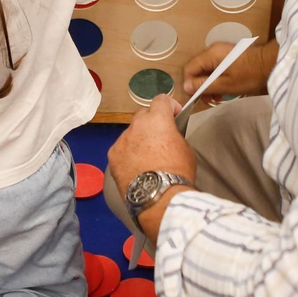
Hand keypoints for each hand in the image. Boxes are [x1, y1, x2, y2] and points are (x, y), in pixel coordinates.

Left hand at [107, 95, 196, 236]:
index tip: (174, 116)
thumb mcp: (185, 149)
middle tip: (160, 138)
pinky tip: (136, 167)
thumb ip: (174, 135)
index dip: (169, 106)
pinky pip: (121, 149)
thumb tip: (169, 134)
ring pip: (131, 133)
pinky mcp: (112, 156)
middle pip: (143, 115)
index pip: (161, 99)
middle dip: (152, 122)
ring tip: (147, 158)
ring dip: (138, 139)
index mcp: (157, 120)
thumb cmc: (177, 172)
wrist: (159, 197)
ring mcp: (122, 140)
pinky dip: (128, 154)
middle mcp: (136, 125)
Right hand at [182, 40, 274, 100]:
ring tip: (218, 97)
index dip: (189, 84)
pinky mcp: (227, 56)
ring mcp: (220, 52)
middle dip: (200, 86)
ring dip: (209, 84)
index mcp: (210, 54)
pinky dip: (216, 79)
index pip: (189, 69)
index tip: (197, 97)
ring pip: (206, 70)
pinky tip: (223, 89)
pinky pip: (215, 68)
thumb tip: (186, 86)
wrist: (270, 64)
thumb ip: (203, 85)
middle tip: (210, 100)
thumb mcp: (224, 84)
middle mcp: (212, 50)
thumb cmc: (249, 75)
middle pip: (197, 69)